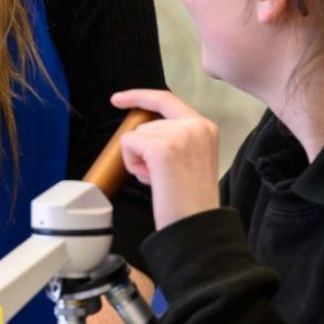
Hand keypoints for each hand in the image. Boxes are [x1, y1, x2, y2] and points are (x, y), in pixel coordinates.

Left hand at [111, 89, 219, 229]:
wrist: (197, 227)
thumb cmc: (190, 201)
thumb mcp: (192, 158)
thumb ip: (176, 138)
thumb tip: (141, 132)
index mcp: (205, 127)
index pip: (167, 99)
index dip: (140, 96)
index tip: (118, 99)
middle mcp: (196, 125)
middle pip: (146, 123)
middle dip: (142, 148)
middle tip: (160, 176)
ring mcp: (180, 135)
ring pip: (135, 135)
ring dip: (139, 159)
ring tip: (160, 180)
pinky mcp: (162, 148)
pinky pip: (128, 144)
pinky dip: (132, 164)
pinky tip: (151, 180)